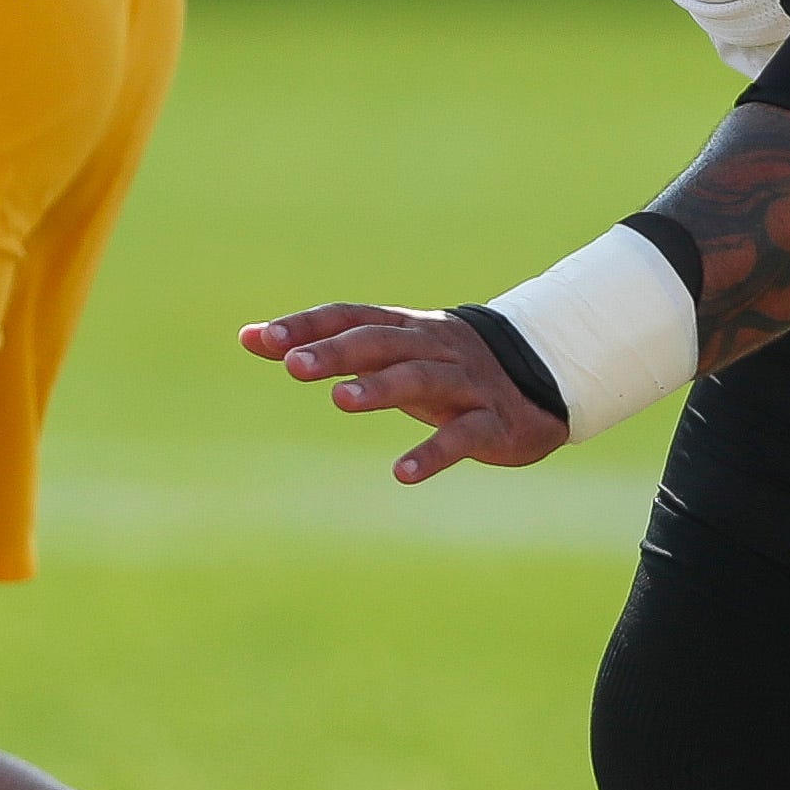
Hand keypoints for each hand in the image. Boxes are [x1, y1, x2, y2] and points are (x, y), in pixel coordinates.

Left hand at [245, 305, 571, 481]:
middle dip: (338, 352)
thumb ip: (320, 344)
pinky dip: (432, 452)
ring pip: (420, 377)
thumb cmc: (441, 365)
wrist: (542, 377)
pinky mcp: (492, 421)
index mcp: (405, 328)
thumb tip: (247, 337)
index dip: (310, 327)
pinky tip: (402, 473)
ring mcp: (464, 382)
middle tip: (294, 365)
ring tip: (341, 400)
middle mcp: (433, 347)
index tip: (264, 339)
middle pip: (381, 342)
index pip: (351, 317)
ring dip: (380, 387)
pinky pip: (462, 435)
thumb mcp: (385, 352)